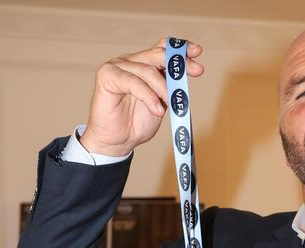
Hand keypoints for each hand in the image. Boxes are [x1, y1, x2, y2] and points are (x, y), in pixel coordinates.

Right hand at [80, 38, 203, 156]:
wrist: (118, 141)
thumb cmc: (137, 123)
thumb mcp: (161, 102)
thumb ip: (170, 86)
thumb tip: (188, 74)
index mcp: (144, 64)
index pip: (162, 49)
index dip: (180, 48)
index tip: (197, 51)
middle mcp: (131, 61)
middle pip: (157, 55)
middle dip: (179, 64)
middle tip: (197, 71)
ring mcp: (118, 66)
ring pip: (147, 71)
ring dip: (163, 89)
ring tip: (169, 106)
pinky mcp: (107, 76)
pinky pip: (133, 82)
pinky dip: (148, 96)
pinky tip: (157, 110)